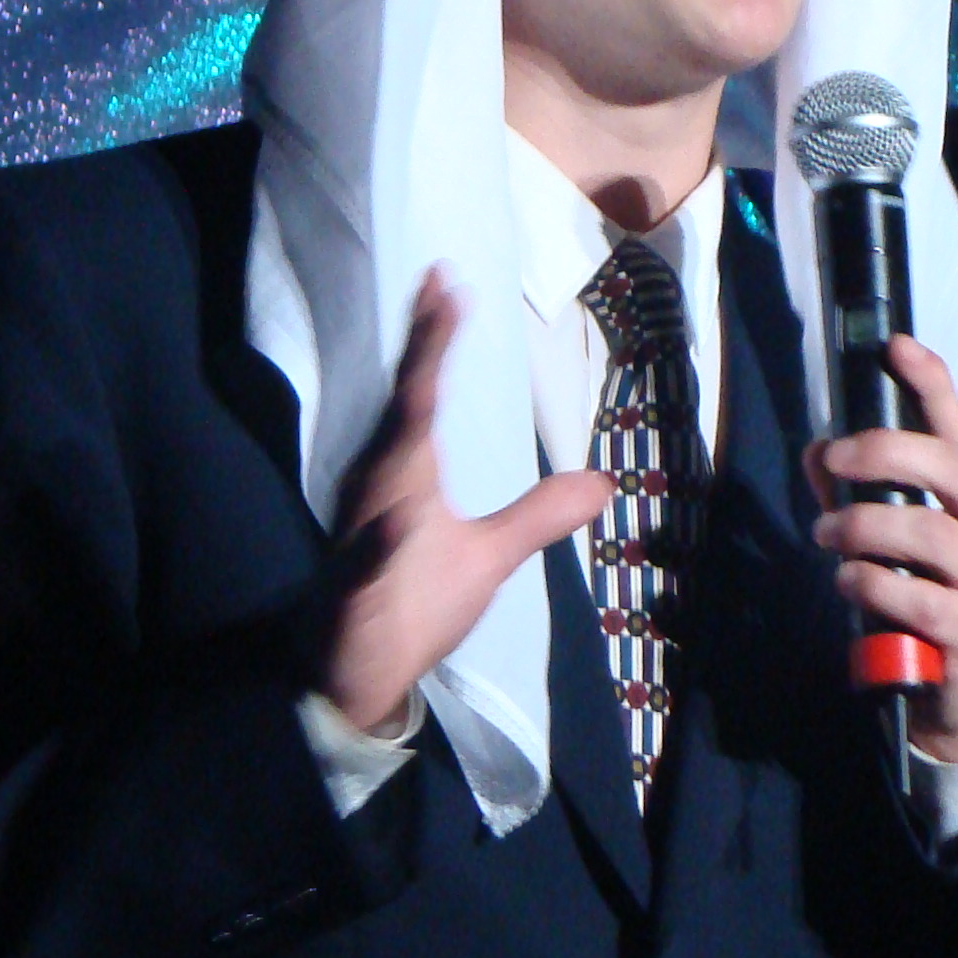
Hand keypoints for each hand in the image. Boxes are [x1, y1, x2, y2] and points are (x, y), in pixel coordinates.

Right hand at [323, 271, 612, 732]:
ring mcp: (367, 539)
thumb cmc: (412, 605)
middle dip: (422, 349)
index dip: (438, 340)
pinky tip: (393, 526)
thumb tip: (601, 483)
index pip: (427, 397)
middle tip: (440, 284)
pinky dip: (380, 544)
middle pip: (406, 409)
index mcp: (409, 479)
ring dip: (404, 415)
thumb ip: (539, 515)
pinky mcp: (361, 592)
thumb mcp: (490, 557)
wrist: (356, 674)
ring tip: (423, 354)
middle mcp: (384, 494)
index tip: (451, 283)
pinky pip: (370, 562)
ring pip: (383, 469)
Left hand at [809, 335, 957, 762]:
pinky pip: (911, 591)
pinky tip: (849, 582)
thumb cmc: (936, 601)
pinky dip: (867, 581)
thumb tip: (818, 452)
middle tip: (833, 460)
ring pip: (925, 528)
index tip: (895, 348)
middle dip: (880, 451)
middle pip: (947, 467)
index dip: (932, 383)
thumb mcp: (906, 543)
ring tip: (826, 535)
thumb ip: (866, 495)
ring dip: (860, 527)